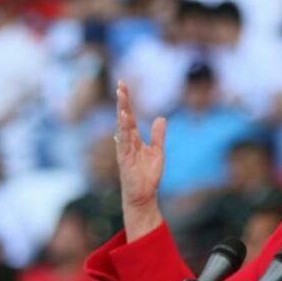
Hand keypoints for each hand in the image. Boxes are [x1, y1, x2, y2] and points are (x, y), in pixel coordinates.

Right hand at [114, 80, 165, 241]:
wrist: (144, 196)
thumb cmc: (148, 176)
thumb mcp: (157, 152)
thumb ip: (158, 135)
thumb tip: (161, 118)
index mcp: (134, 139)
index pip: (130, 117)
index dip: (127, 102)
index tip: (123, 85)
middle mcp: (127, 142)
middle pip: (124, 118)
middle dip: (122, 101)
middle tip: (120, 84)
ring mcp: (124, 150)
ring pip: (122, 127)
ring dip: (122, 111)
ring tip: (121, 96)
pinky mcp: (124, 160)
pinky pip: (123, 142)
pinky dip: (123, 130)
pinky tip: (124, 118)